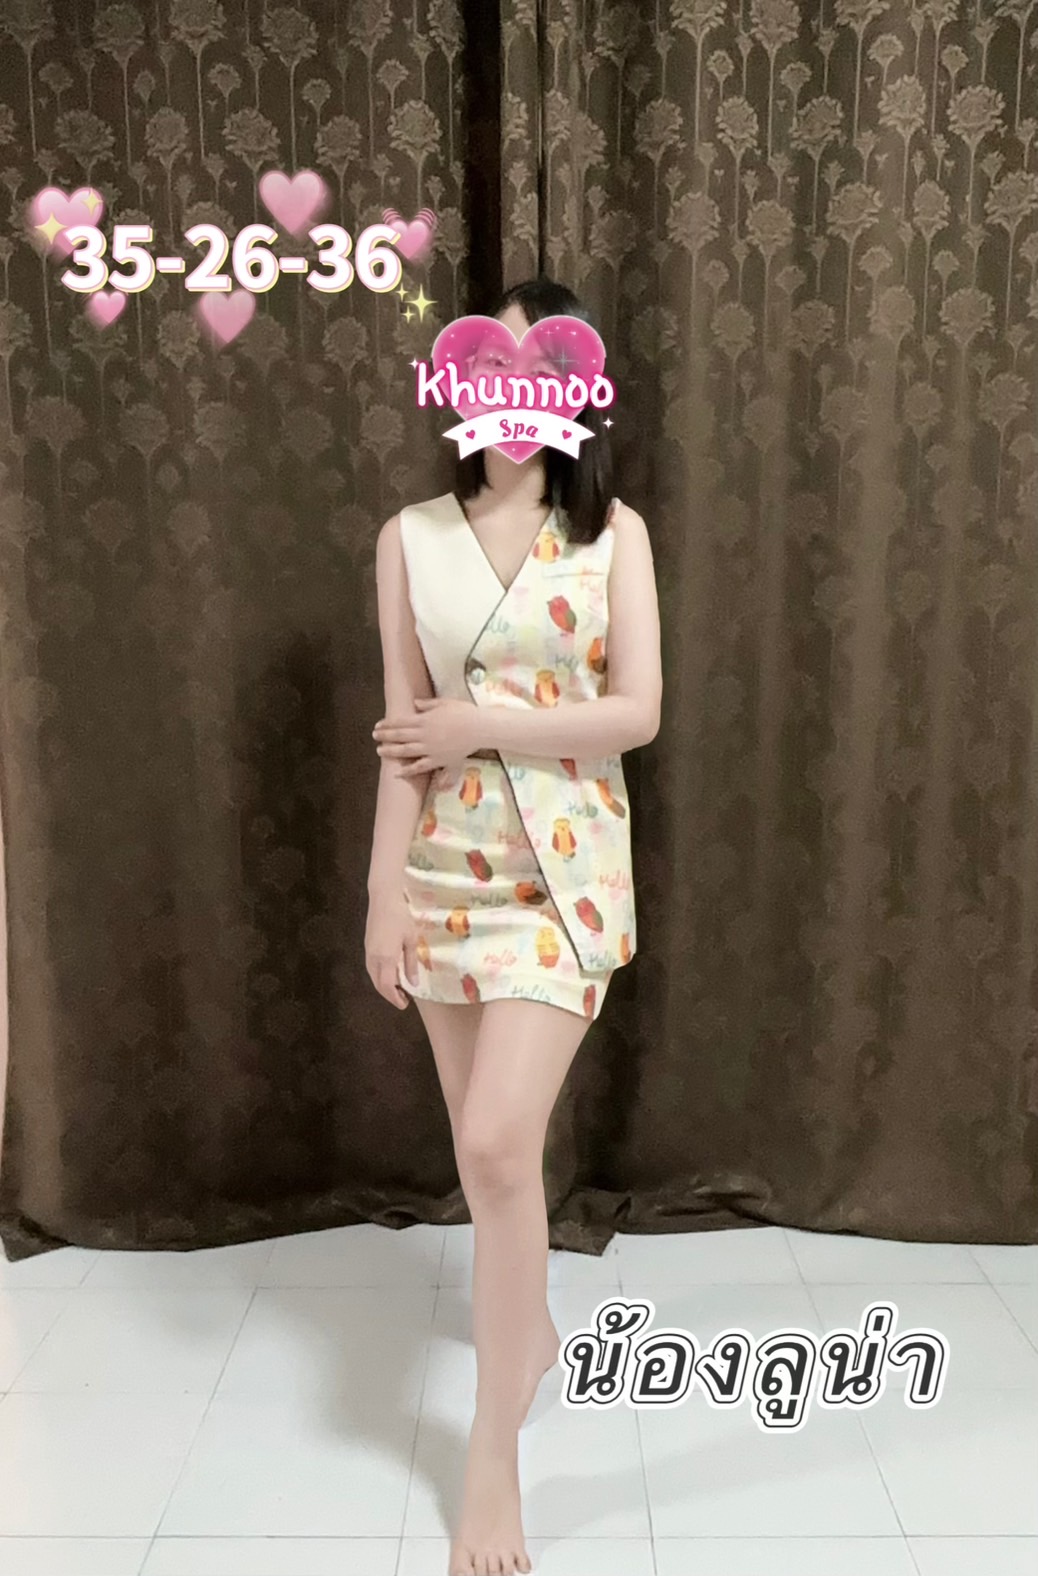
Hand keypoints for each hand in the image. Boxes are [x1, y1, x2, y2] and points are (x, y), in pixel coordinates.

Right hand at [365, 890, 418, 1008]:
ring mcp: (368, 952)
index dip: (395, 998)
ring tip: (399, 988)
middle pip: (378, 984)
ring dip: (384, 986)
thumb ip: (411, 963)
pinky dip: (380, 976)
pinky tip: (391, 973)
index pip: (387, 986)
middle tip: (404, 999)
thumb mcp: (411, 940)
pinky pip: (372, 968)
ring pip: (373, 977)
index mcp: (385, 958)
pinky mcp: (367, 946)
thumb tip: (413, 983)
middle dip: (390, 995)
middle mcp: (373, 958)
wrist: (383, 898)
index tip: (405, 1004)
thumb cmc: (401, 917)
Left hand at [372, 696, 483, 776]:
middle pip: (399, 736)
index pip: (400, 722)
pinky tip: (397, 773)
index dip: (387, 724)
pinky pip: (419, 767)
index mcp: (424, 720)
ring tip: (380, 751)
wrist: (479, 729)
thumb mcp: (445, 703)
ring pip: (405, 751)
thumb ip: (428, 705)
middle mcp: (423, 735)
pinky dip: (407, 771)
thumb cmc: (464, 712)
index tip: (378, 725)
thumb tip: (415, 704)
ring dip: (390, 751)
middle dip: (385, 736)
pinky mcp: (437, 760)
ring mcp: (429, 749)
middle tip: (374, 736)